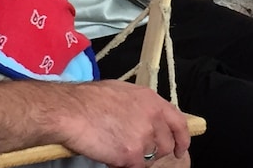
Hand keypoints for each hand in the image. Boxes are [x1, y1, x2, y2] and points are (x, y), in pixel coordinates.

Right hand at [57, 80, 189, 167]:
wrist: (70, 110)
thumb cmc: (88, 100)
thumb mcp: (122, 92)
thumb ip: (140, 106)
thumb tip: (145, 118)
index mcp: (151, 100)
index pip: (179, 122)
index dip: (182, 138)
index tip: (180, 148)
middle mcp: (153, 118)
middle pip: (165, 145)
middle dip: (153, 152)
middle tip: (134, 150)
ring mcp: (144, 137)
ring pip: (149, 159)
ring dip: (136, 158)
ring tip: (117, 149)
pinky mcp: (132, 154)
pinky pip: (135, 167)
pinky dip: (123, 165)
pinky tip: (110, 155)